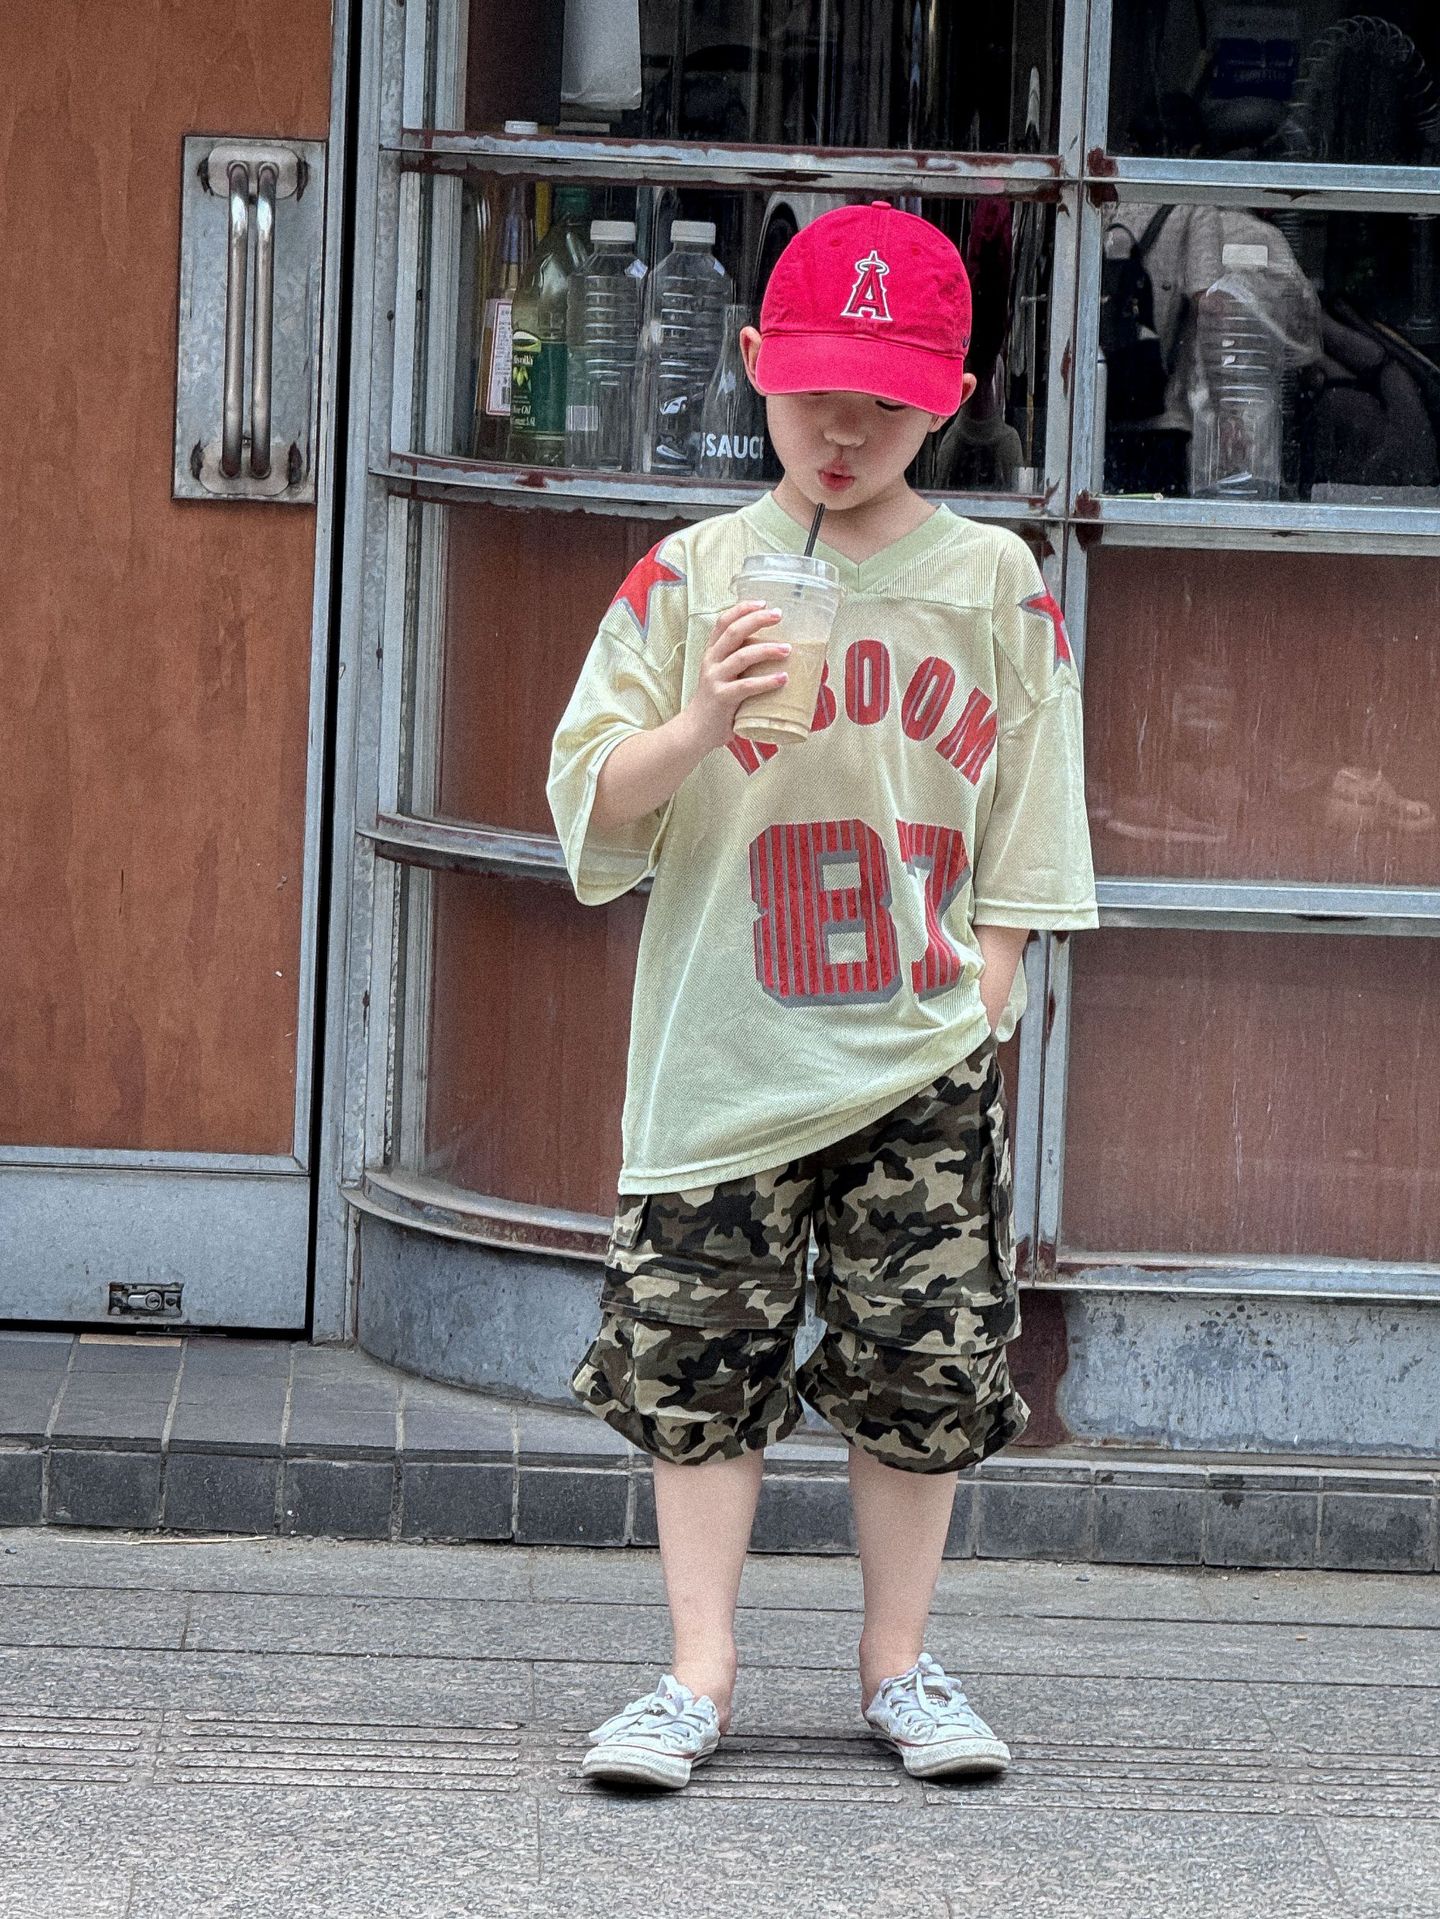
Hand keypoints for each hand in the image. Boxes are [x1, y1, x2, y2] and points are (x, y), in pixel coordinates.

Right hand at [681, 601, 789, 755]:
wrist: (695, 731)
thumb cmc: (716, 703)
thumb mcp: (724, 676)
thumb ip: (741, 664)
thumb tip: (777, 653)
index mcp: (712, 653)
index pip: (724, 622)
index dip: (742, 609)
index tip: (763, 602)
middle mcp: (711, 661)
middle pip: (733, 632)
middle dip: (757, 620)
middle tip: (779, 615)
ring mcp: (715, 679)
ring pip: (742, 656)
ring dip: (767, 650)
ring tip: (788, 649)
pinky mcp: (722, 698)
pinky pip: (747, 686)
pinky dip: (767, 681)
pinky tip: (783, 678)